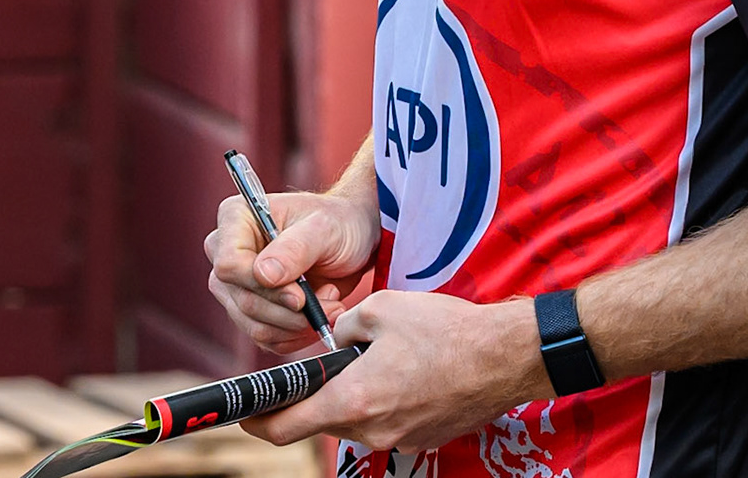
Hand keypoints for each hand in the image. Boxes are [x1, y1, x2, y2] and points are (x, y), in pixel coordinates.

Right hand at [203, 189, 377, 354]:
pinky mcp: (251, 310)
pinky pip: (268, 339)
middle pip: (243, 301)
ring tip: (331, 301)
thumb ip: (295, 250)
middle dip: (291, 311)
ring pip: (255, 326)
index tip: (301, 295)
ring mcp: (236, 284)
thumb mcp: (324, 229)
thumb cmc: (337, 222)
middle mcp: (226, 251)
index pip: (230, 265)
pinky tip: (321, 313)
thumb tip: (262, 276)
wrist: (352, 238)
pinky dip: (299, 334)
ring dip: (300, 324)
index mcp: (235, 218)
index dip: (263, 287)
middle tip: (330, 299)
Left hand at [239, 291, 551, 452]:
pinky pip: (384, 421)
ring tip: (362, 360)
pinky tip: (395, 371)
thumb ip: (343, 329)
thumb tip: (333, 343)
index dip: (257, 420)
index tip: (242, 413)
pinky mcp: (421, 437)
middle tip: (307, 371)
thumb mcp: (380, 309)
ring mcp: (400, 438)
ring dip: (347, 396)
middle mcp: (374, 430)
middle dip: (310, 398)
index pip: (286, 427)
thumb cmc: (445, 330)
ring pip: (354, 421)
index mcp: (354, 400)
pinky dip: (377, 400)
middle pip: (321, 423)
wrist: (506, 357)